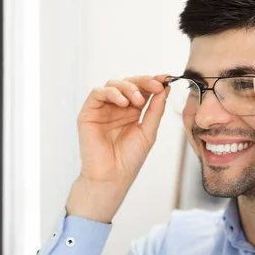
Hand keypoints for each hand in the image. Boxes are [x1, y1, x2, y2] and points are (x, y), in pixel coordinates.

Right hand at [66, 75, 167, 222]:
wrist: (112, 176)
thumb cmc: (129, 159)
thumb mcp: (148, 131)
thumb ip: (155, 110)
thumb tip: (164, 88)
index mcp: (132, 111)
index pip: (142, 89)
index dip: (154, 81)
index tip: (167, 78)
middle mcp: (117, 107)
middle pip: (129, 83)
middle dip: (143, 81)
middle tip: (155, 85)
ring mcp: (102, 109)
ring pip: (113, 84)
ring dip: (128, 87)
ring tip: (138, 100)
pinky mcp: (88, 113)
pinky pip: (97, 93)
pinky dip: (111, 93)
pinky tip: (123, 103)